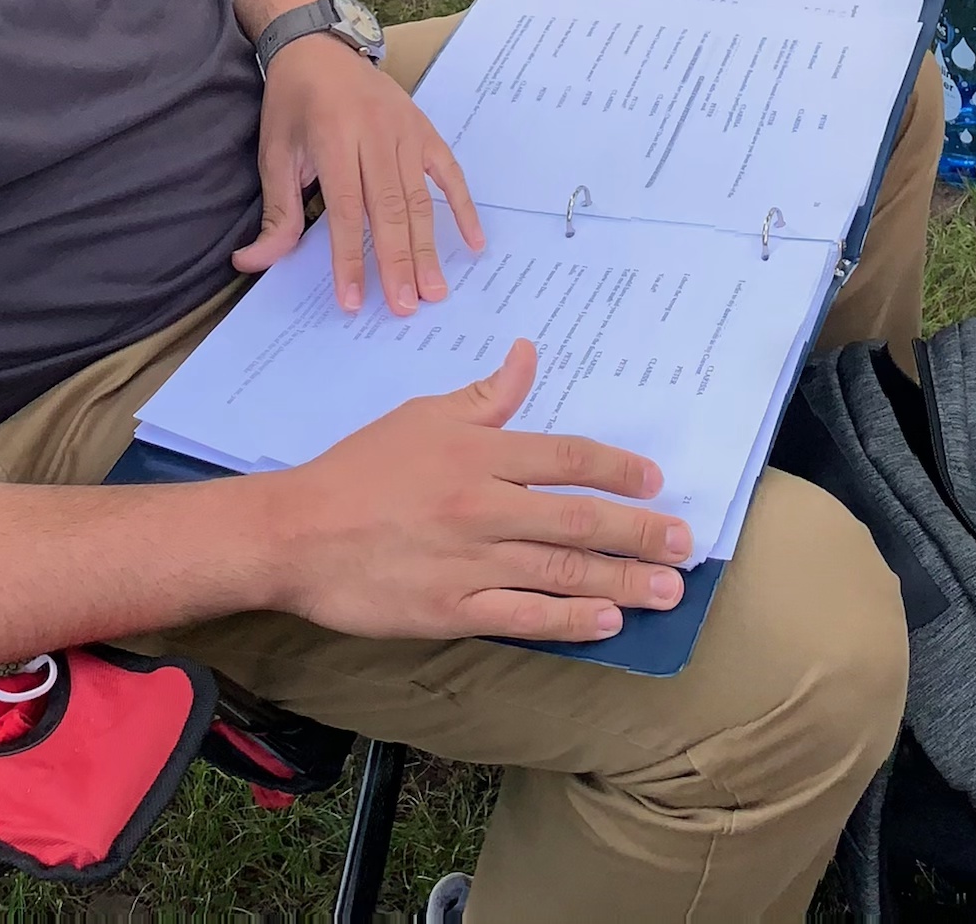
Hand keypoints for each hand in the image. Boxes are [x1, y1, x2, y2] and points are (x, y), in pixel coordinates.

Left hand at [240, 33, 474, 312]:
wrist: (319, 47)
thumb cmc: (293, 105)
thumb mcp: (274, 154)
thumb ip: (276, 211)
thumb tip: (251, 262)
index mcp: (333, 139)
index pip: (346, 210)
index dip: (350, 258)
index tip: (353, 300)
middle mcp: (375, 136)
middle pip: (391, 209)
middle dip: (399, 262)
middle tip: (406, 307)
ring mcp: (406, 133)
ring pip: (421, 199)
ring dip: (429, 247)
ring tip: (434, 290)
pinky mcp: (425, 131)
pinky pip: (449, 174)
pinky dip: (463, 207)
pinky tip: (473, 242)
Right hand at [260, 340, 689, 642]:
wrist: (291, 534)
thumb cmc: (354, 471)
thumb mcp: (420, 417)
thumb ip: (485, 396)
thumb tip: (529, 354)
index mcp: (479, 452)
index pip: (569, 457)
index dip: (621, 470)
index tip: (656, 483)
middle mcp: (484, 505)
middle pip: (580, 518)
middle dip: (641, 532)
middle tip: (685, 544)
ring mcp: (469, 561)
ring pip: (563, 570)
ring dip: (623, 580)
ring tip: (666, 589)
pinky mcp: (449, 608)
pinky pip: (523, 616)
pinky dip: (570, 620)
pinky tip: (607, 621)